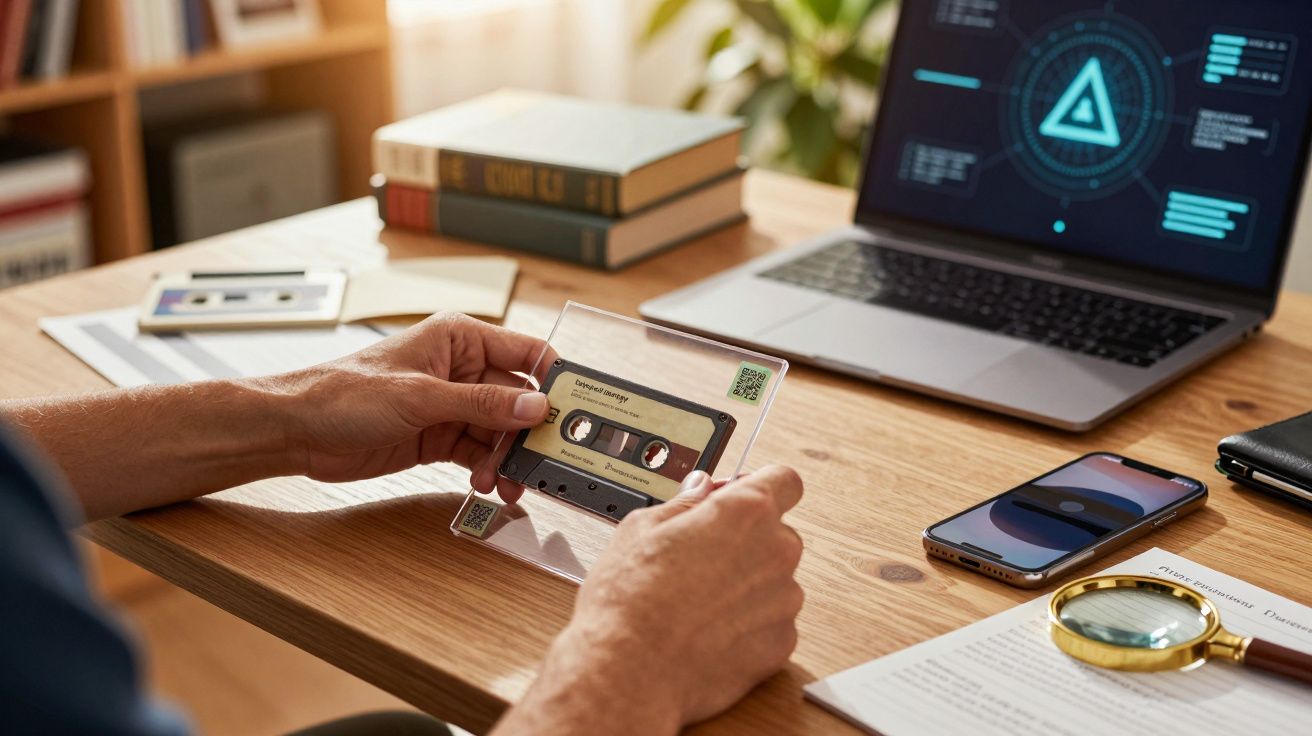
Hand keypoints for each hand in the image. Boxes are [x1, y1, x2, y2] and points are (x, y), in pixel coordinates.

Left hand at [272, 313, 552, 489]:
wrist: (298, 430)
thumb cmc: (344, 393)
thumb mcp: (421, 397)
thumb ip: (483, 403)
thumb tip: (535, 406)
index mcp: (460, 339)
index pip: (527, 352)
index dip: (553, 379)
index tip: (571, 410)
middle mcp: (462, 369)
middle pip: (518, 399)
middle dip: (529, 431)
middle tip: (542, 459)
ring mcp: (451, 405)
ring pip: (500, 432)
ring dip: (507, 458)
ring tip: (507, 481)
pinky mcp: (439, 436)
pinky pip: (479, 452)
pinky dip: (487, 469)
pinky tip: (487, 483)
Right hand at [495, 466, 805, 734]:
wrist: (630, 671)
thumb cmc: (630, 601)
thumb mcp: (641, 528)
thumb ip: (683, 503)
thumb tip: (700, 491)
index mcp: (746, 512)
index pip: (784, 481)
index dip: (760, 486)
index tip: (740, 497)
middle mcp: (776, 552)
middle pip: (778, 532)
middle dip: (747, 540)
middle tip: (702, 556)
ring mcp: (784, 601)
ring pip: (775, 580)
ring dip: (748, 584)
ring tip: (698, 601)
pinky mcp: (782, 644)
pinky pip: (773, 621)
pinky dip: (749, 623)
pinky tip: (709, 629)